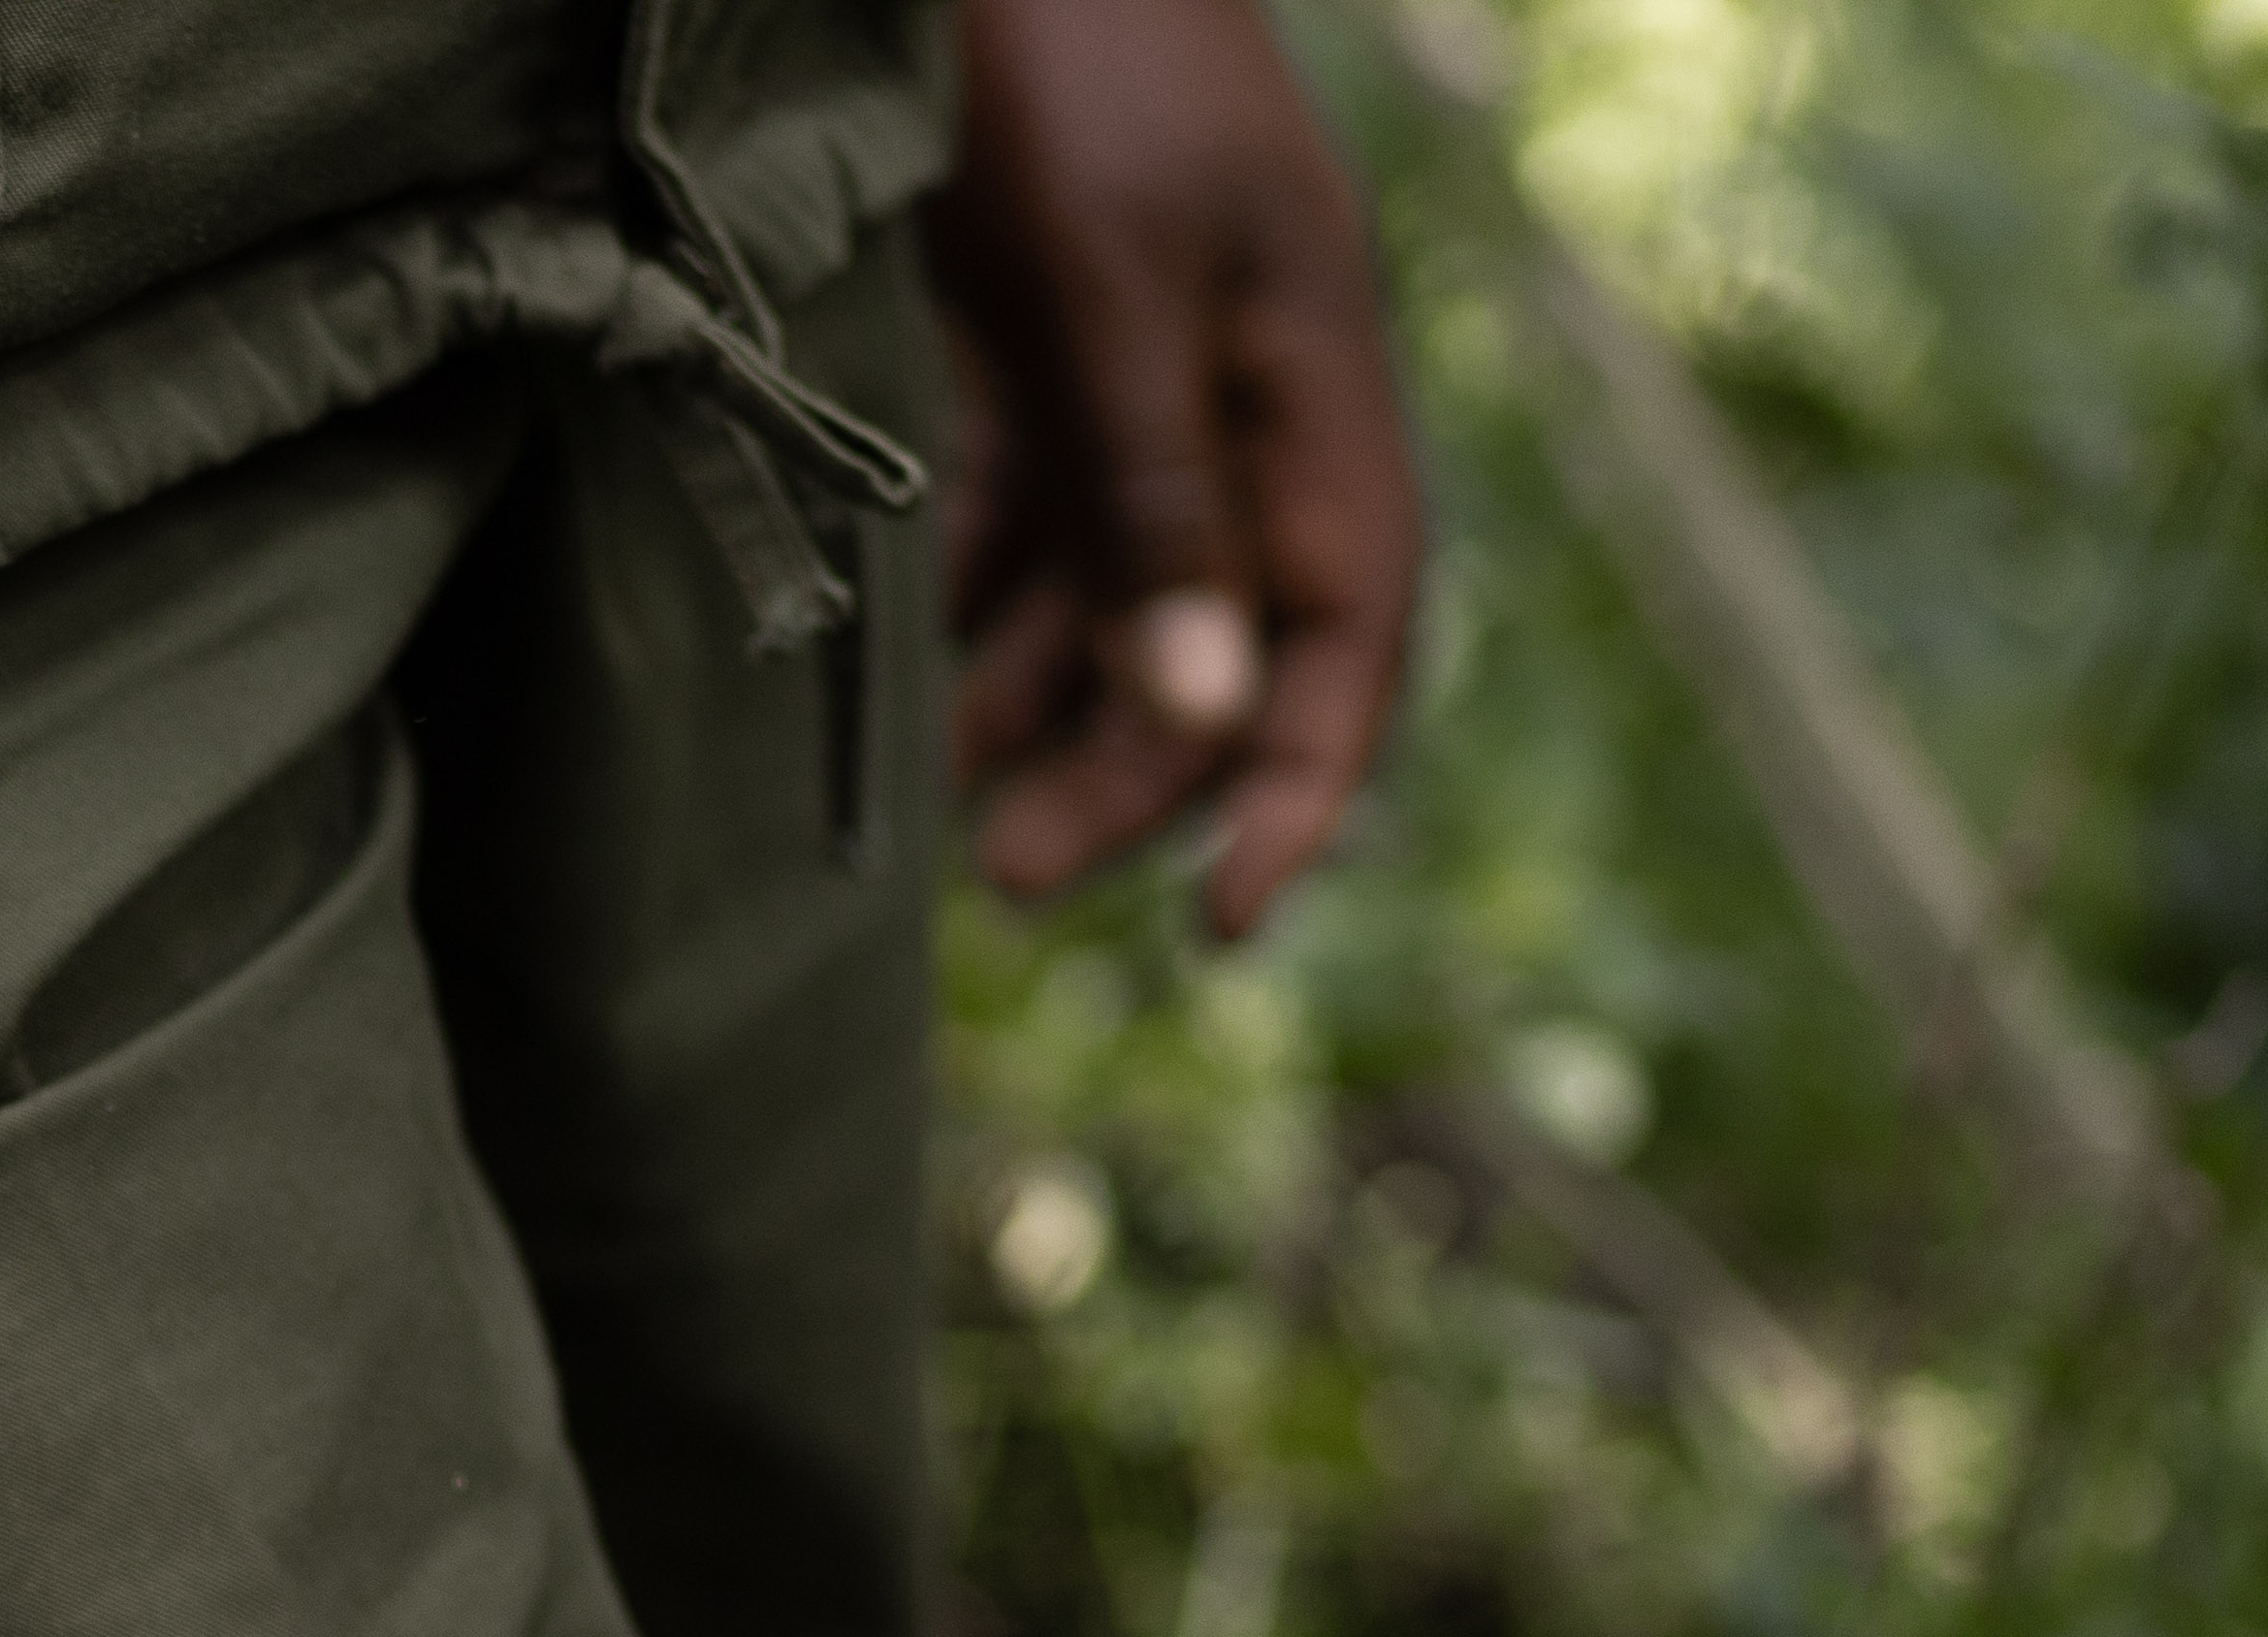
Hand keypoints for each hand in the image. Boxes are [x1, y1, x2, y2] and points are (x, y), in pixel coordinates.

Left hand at [933, 0, 1425, 935]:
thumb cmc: (1059, 59)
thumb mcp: (1105, 289)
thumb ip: (1152, 495)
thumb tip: (1198, 710)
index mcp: (1307, 374)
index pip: (1347, 627)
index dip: (1297, 779)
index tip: (1231, 919)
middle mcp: (1245, 385)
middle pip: (1224, 632)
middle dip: (1133, 766)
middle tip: (1011, 880)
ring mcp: (1148, 357)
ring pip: (1120, 586)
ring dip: (1045, 701)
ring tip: (948, 796)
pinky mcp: (1044, 333)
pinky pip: (1037, 511)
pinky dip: (987, 601)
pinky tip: (919, 682)